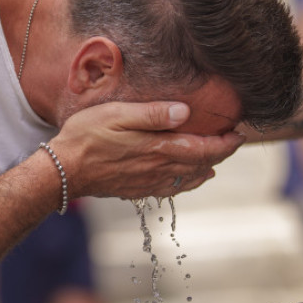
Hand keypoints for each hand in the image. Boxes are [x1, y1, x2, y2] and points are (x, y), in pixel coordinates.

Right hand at [50, 100, 245, 199]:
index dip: (225, 143)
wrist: (64, 170)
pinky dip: (188, 182)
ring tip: (216, 159)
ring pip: (189, 178)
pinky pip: (172, 189)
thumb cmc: (87, 136)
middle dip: (220, 153)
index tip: (239, 134)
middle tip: (232, 142)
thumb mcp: (118, 114)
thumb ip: (153, 114)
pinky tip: (190, 178)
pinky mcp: (137, 190)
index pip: (203, 148)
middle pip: (200, 164)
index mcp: (158, 148)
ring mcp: (148, 182)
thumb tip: (186, 112)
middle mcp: (158, 168)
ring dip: (206, 168)